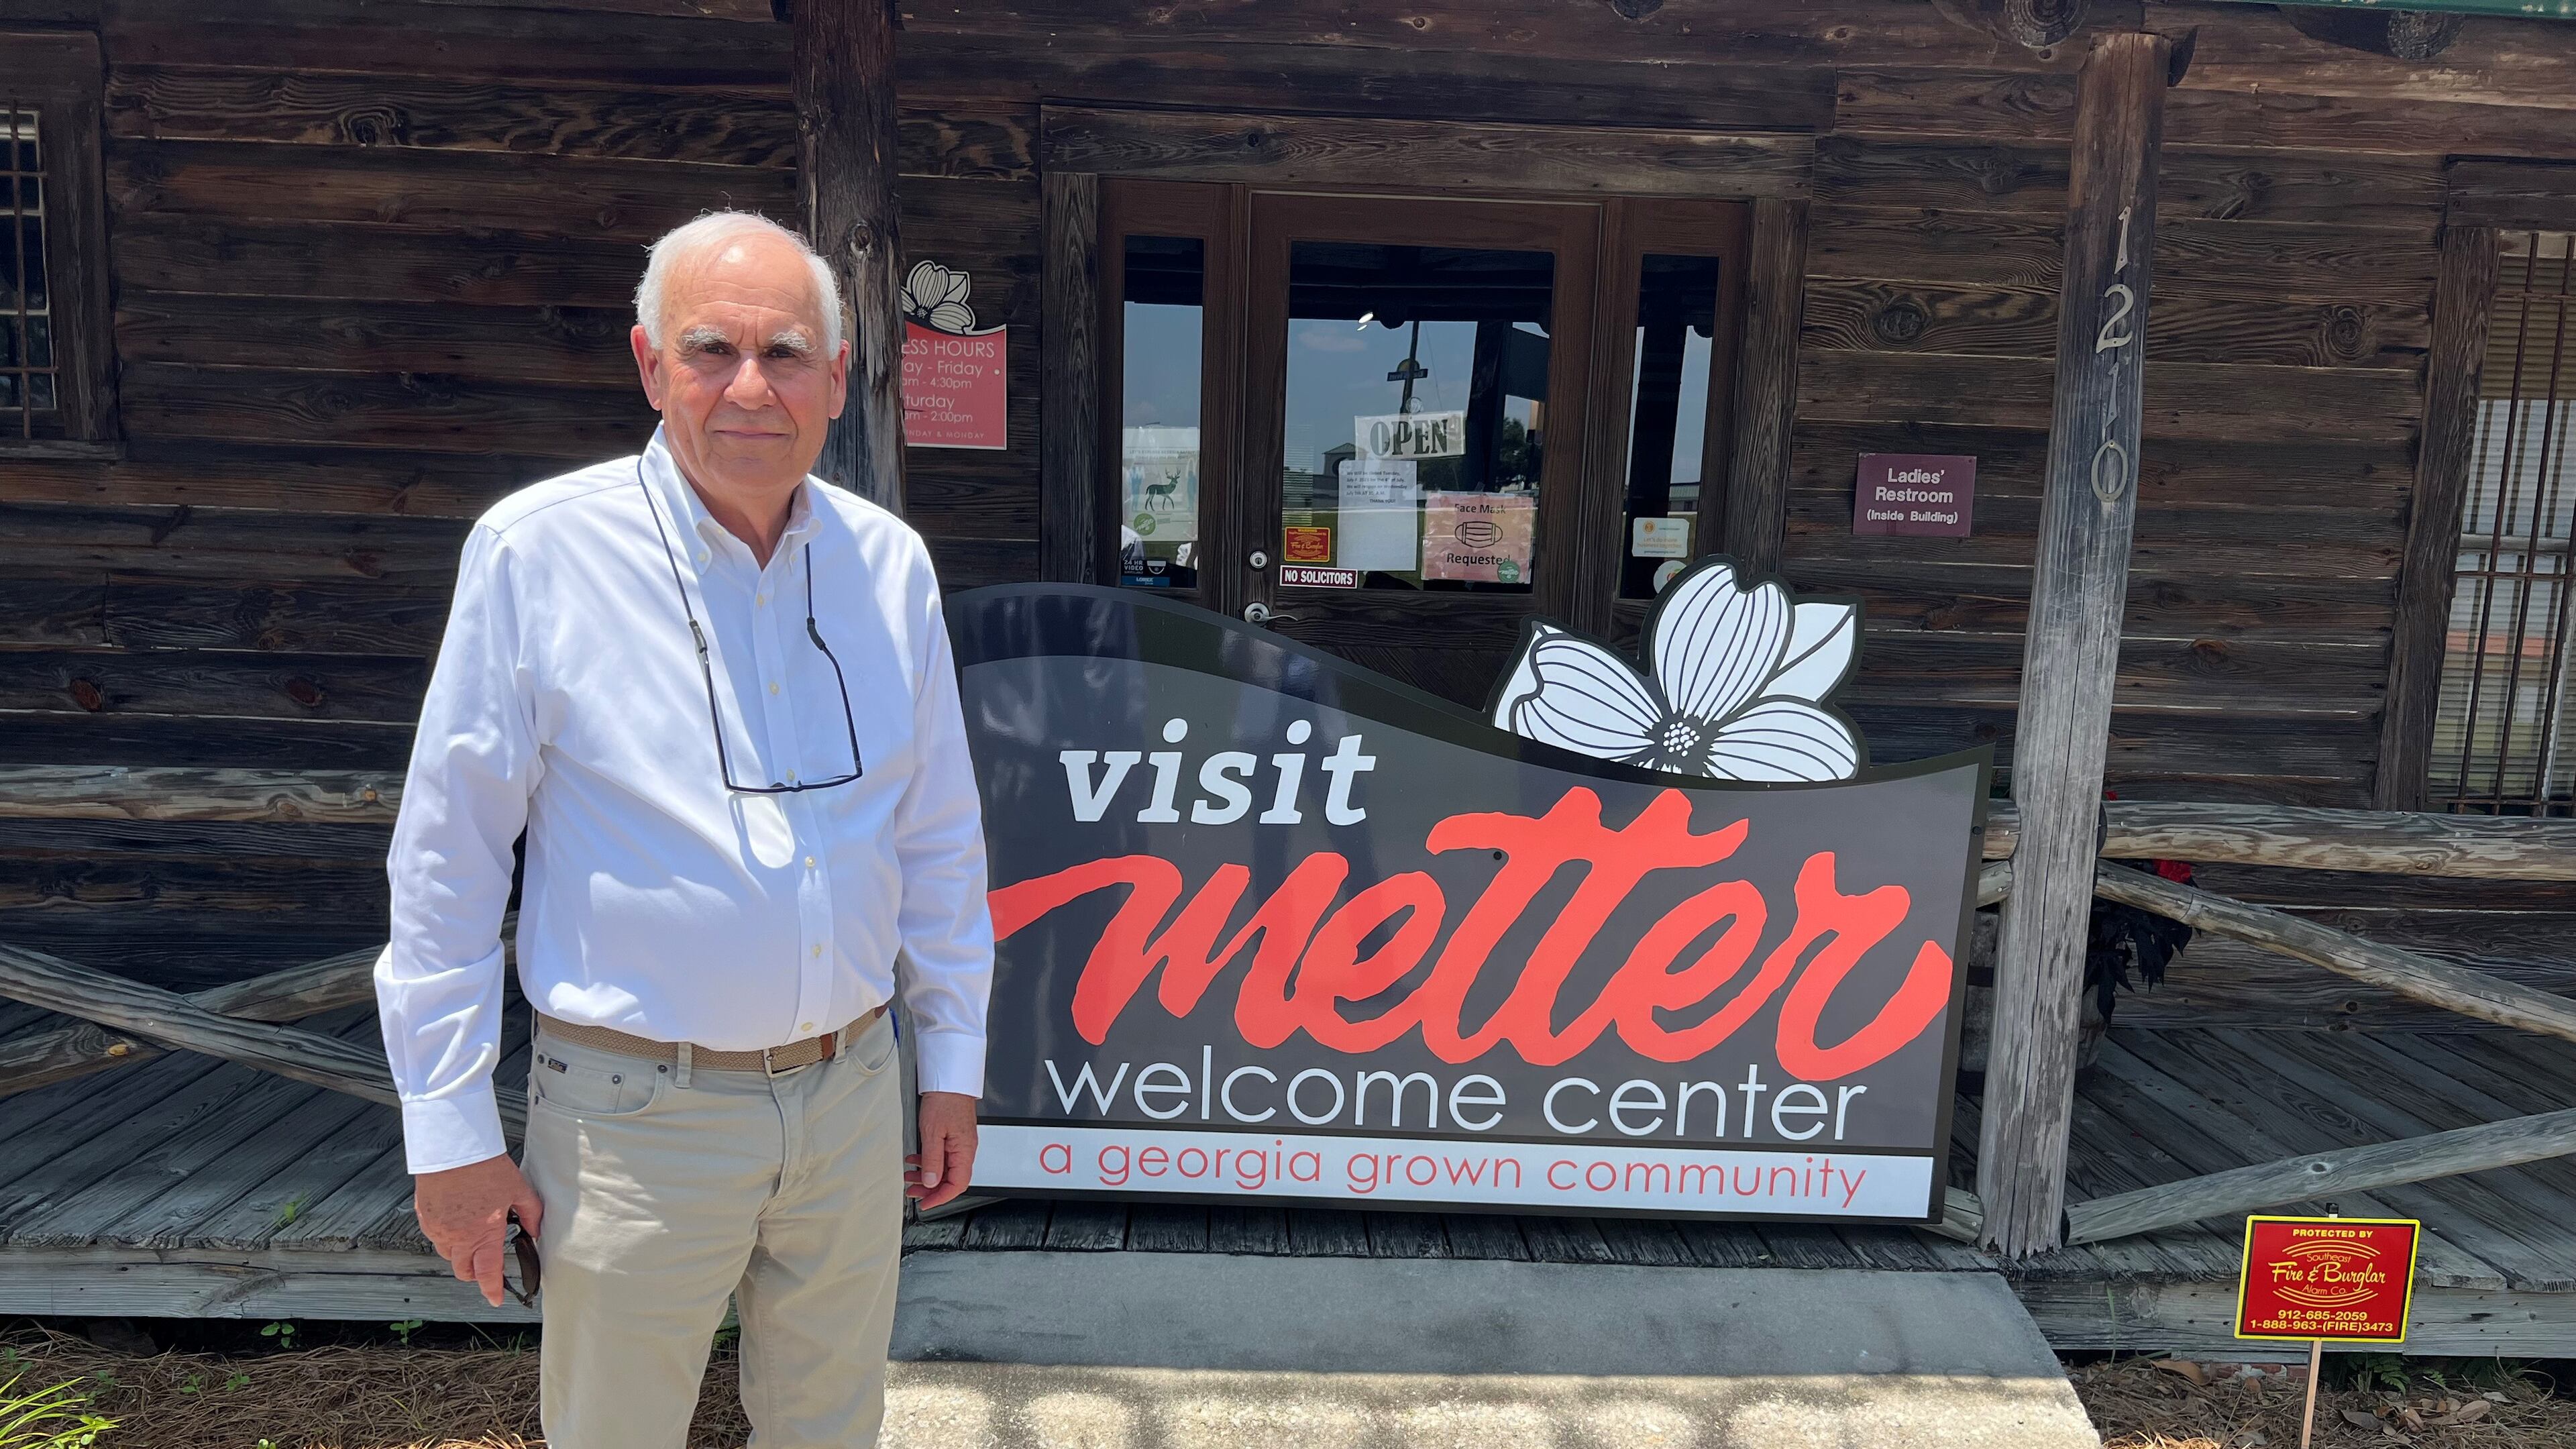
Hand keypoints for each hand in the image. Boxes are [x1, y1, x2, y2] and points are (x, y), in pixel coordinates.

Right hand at [413, 1154, 542, 1307]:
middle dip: (475, 1274)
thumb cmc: (484, 1167)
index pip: (488, 1273)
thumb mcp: (518, 1189)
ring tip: (473, 1237)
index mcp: (484, 1233)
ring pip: (448, 1255)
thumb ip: (531, 1214)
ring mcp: (438, 1229)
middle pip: (463, 1271)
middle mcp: (458, 1236)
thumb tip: (535, 1231)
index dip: (492, 1290)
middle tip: (485, 1267)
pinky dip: (446, 1236)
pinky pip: (435, 1237)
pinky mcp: (425, 1218)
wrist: (453, 1149)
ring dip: (460, 1254)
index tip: (496, 1299)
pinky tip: (457, 1221)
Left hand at [907, 1090, 977, 1210]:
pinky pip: (942, 1156)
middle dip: (931, 1189)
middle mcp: (965, 1150)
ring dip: (927, 1175)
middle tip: (913, 1192)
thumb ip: (932, 1160)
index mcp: (964, 1151)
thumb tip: (932, 1182)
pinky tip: (915, 1159)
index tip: (926, 1203)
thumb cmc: (945, 1100)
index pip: (957, 1185)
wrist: (949, 1080)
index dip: (941, 1197)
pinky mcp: (953, 1137)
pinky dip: (928, 1161)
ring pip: (945, 1169)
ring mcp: (959, 1144)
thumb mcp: (932, 1133)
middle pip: (951, 1180)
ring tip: (909, 1175)